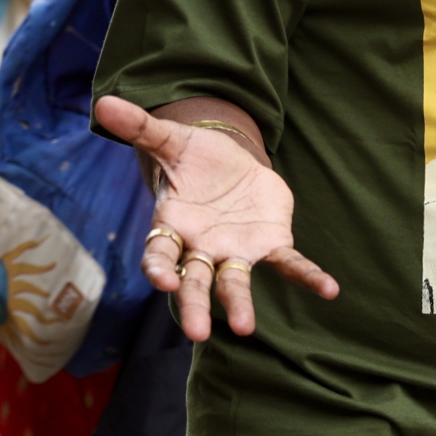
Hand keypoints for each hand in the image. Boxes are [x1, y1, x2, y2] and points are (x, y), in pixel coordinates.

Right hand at [95, 96, 338, 340]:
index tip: (162, 282)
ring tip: (246, 328)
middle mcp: (201, 248)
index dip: (159, 269)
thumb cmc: (194, 159)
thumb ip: (141, 127)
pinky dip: (308, 276)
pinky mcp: (269, 245)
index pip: (159, 254)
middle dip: (195, 306)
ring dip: (240, 304)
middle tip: (198, 333)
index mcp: (172, 227)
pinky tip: (330, 291)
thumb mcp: (170, 140)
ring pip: (235, 283)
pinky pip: (289, 264)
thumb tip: (105, 102)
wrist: (231, 164)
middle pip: (195, 282)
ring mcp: (236, 252)